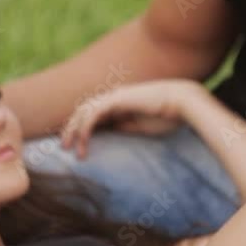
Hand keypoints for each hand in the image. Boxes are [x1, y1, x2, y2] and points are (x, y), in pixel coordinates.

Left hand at [60, 80, 202, 157]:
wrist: (182, 102)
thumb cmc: (168, 116)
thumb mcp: (141, 127)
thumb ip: (125, 127)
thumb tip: (111, 134)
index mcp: (120, 104)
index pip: (92, 115)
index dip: (80, 129)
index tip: (74, 147)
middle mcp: (114, 97)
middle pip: (83, 111)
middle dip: (70, 128)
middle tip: (63, 148)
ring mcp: (114, 97)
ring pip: (84, 112)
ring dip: (73, 130)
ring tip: (68, 148)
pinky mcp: (117, 100)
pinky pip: (93, 114)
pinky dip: (85, 128)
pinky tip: (82, 142)